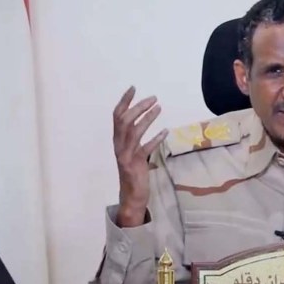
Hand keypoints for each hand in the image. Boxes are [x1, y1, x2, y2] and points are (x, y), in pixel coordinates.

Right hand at [112, 86, 167, 226]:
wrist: (132, 196)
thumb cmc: (134, 172)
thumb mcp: (133, 152)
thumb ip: (135, 138)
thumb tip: (144, 119)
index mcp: (117, 140)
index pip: (117, 116)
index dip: (124, 101)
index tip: (133, 88)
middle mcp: (118, 146)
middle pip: (124, 120)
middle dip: (138, 107)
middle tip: (154, 98)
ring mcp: (125, 155)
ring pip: (133, 132)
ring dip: (146, 118)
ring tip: (159, 108)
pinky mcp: (134, 165)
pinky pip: (145, 149)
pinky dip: (155, 140)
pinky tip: (165, 132)